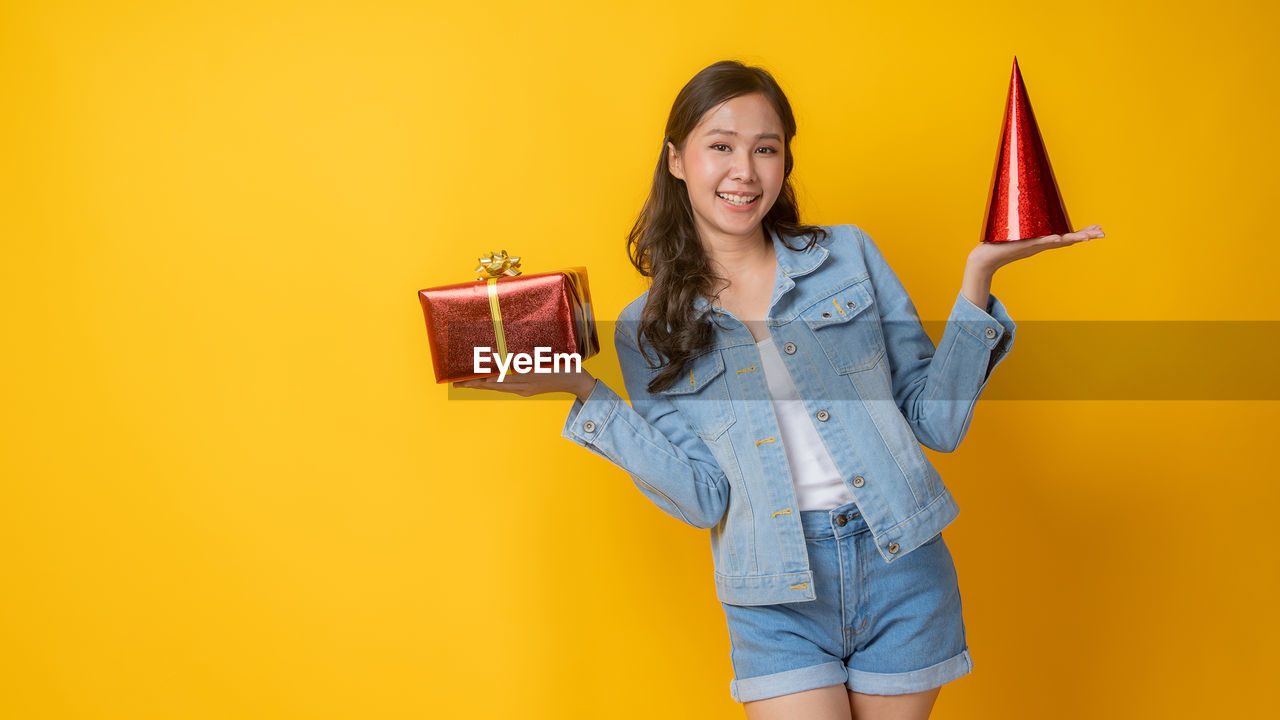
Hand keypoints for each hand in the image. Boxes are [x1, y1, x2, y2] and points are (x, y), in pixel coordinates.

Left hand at [452, 367, 597, 401]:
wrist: (578, 380)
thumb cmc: (563, 366)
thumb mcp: (544, 363)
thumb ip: (524, 366)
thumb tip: (503, 367)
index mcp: (524, 379)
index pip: (495, 379)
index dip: (478, 379)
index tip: (463, 378)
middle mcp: (522, 386)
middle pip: (493, 384)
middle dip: (475, 383)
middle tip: (457, 382)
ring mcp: (525, 389)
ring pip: (499, 386)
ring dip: (483, 383)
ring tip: (469, 381)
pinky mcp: (529, 389)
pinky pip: (508, 387)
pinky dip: (496, 383)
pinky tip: (491, 380)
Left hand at [969, 224, 1104, 272]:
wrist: (984, 258)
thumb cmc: (1001, 244)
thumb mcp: (1019, 233)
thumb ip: (1027, 224)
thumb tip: (1031, 207)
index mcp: (1042, 241)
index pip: (1067, 236)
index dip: (1082, 233)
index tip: (1098, 229)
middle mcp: (1040, 244)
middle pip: (1067, 240)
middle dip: (1085, 236)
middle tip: (1102, 234)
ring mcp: (1032, 245)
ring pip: (1056, 242)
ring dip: (1071, 239)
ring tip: (1087, 237)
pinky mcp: (1021, 246)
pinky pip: (1037, 242)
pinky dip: (1048, 240)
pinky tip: (1058, 238)